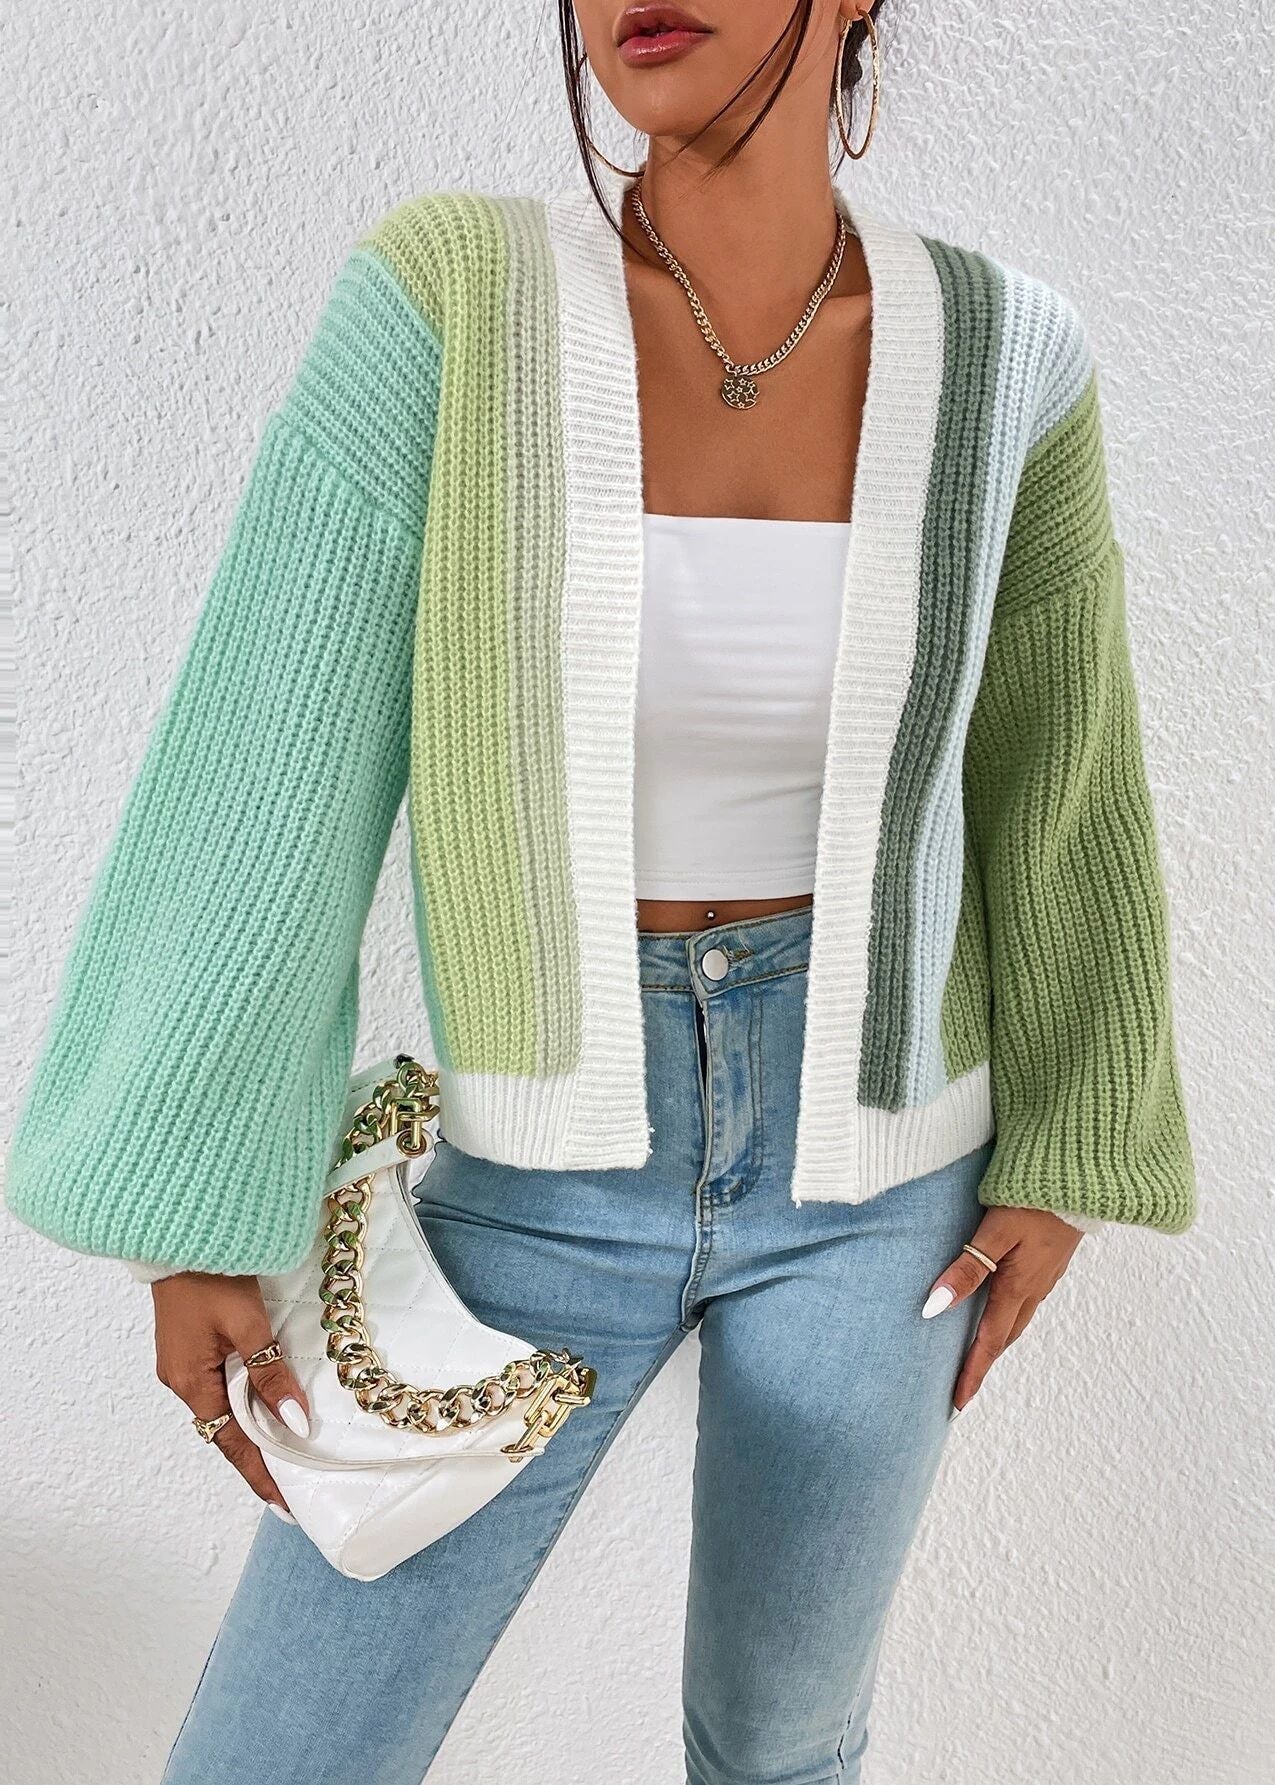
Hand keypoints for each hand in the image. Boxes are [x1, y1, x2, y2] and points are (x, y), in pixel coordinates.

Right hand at [152, 1272, 309, 1519]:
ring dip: (252, 1430)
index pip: (232, 1444)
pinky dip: (245, 1402)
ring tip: (285, 1454)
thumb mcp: (247, 1324)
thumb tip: (294, 1422)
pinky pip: (221, 1386)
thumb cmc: (211, 1275)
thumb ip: (270, 1374)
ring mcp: (184, 1364)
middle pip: (226, 1431)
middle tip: (292, 1485)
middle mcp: (183, 1380)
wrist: (179, 1234)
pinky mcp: (190, 1347)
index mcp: (192, 1383)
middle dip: (258, 1459)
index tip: (286, 1505)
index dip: (260, 1475)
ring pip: (224, 1409)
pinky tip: (265, 1406)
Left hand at [922, 1208, 1083, 1411]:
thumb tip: (934, 1307)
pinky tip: (1004, 1304)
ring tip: (979, 1352)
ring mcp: (1048, 1274)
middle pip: (1006, 1335)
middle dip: (985, 1361)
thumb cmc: (1034, 1200)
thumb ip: (966, 1268)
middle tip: (964, 1384)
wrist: (1084, 1177)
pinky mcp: (1053, 1259)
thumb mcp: (995, 1233)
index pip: (990, 1341)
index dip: (973, 1372)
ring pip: (1020, 1317)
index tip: (956, 1404)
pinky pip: (1029, 1297)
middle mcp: (1036, 1287)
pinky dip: (1012, 1313)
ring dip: (999, 1338)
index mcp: (1019, 1286)